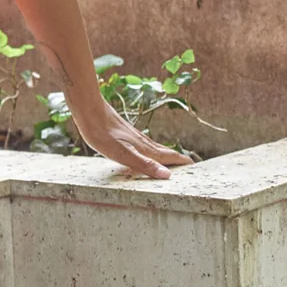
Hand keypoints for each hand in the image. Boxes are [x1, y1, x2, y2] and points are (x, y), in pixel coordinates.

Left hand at [69, 95, 193, 180]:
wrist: (89, 111)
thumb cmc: (102, 134)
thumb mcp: (122, 154)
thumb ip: (144, 164)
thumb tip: (166, 175)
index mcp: (145, 149)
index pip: (170, 157)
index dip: (183, 163)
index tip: (197, 168)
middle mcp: (143, 143)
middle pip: (166, 153)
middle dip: (178, 161)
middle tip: (190, 168)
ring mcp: (134, 138)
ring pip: (155, 149)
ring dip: (166, 157)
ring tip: (172, 164)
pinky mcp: (125, 136)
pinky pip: (144, 147)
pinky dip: (151, 152)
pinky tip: (145, 153)